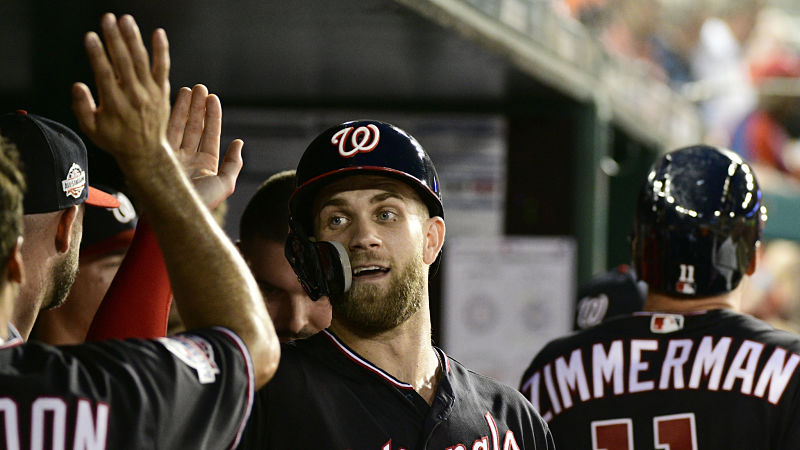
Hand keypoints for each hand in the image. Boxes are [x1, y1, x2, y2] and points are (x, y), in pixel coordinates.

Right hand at [72, 13, 169, 163]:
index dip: (97, 54)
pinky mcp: (162, 92)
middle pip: (123, 62)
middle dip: (114, 38)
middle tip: (107, 18)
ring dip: (134, 38)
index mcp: (114, 104)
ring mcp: (150, 93)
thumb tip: (77, 85)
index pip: (104, 74)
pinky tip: (158, 33)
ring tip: (125, 20)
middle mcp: (134, 96)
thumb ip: (82, 108)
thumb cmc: (116, 140)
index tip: (90, 36)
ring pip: (142, 61)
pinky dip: (161, 50)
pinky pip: (163, 68)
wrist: (146, 153)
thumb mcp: (92, 130)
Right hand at [166, 85, 242, 209]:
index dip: (212, 116)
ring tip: (187, 89)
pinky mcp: (157, 156)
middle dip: (197, 107)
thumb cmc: (199, 204)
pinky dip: (166, 117)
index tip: (213, 98)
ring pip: (178, 127)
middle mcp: (188, 159)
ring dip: (183, 108)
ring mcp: (172, 157)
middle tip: (199, 88)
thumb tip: (239, 142)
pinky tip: (168, 102)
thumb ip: (233, 164)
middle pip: (194, 127)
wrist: (173, 215)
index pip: (210, 135)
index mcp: (205, 164)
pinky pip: (162, 133)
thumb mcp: (224, 184)